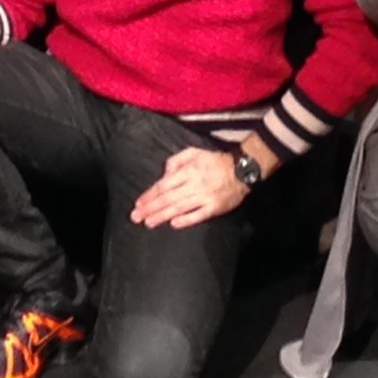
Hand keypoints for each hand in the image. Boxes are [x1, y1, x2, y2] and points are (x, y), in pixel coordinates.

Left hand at [130, 145, 250, 229]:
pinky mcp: (214, 208)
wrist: (241, 170)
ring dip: (162, 216)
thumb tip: (164, 175)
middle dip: (150, 208)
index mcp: (188, 171)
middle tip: (136, 217)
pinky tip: (173, 225)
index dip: (149, 195)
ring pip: (179, 208)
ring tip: (148, 223)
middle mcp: (194, 185)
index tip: (138, 204)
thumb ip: (176, 161)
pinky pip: (197, 216)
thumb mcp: (193, 152)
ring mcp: (204, 198)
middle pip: (168, 198)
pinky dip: (185, 220)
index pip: (164, 185)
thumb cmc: (214, 161)